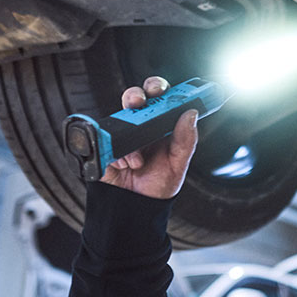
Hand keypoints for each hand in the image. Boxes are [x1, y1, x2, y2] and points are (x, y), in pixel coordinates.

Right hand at [99, 76, 198, 198]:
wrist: (136, 209)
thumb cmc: (158, 185)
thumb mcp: (178, 164)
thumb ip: (186, 141)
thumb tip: (191, 115)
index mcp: (161, 126)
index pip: (160, 98)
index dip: (159, 88)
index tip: (161, 88)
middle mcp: (140, 127)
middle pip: (135, 98)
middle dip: (136, 95)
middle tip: (139, 102)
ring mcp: (122, 136)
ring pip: (119, 116)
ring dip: (127, 130)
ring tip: (138, 157)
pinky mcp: (105, 147)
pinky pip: (106, 140)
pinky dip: (118, 153)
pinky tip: (126, 166)